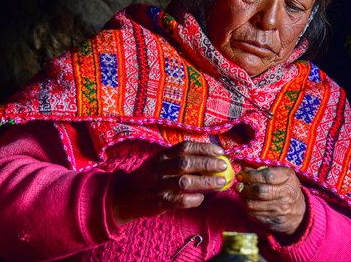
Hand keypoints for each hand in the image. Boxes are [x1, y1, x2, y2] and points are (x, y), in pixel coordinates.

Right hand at [113, 141, 227, 224]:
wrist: (126, 195)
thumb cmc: (150, 177)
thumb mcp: (160, 162)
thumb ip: (180, 159)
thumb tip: (210, 157)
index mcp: (162, 155)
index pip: (185, 147)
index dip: (204, 148)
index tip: (220, 151)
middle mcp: (160, 168)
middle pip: (187, 163)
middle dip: (208, 163)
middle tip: (224, 166)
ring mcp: (159, 185)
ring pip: (186, 182)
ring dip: (206, 182)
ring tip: (221, 183)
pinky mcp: (160, 202)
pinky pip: (180, 201)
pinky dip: (193, 199)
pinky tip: (202, 198)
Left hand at [234, 166, 305, 235]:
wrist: (299, 212)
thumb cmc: (286, 188)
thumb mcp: (280, 174)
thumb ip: (263, 170)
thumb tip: (244, 170)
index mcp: (288, 178)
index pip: (267, 176)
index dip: (251, 176)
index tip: (241, 175)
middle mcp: (286, 194)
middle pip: (259, 191)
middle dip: (245, 188)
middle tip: (238, 186)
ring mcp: (281, 209)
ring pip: (254, 204)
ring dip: (244, 199)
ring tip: (242, 194)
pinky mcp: (274, 221)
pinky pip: (254, 215)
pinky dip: (248, 209)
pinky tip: (249, 203)